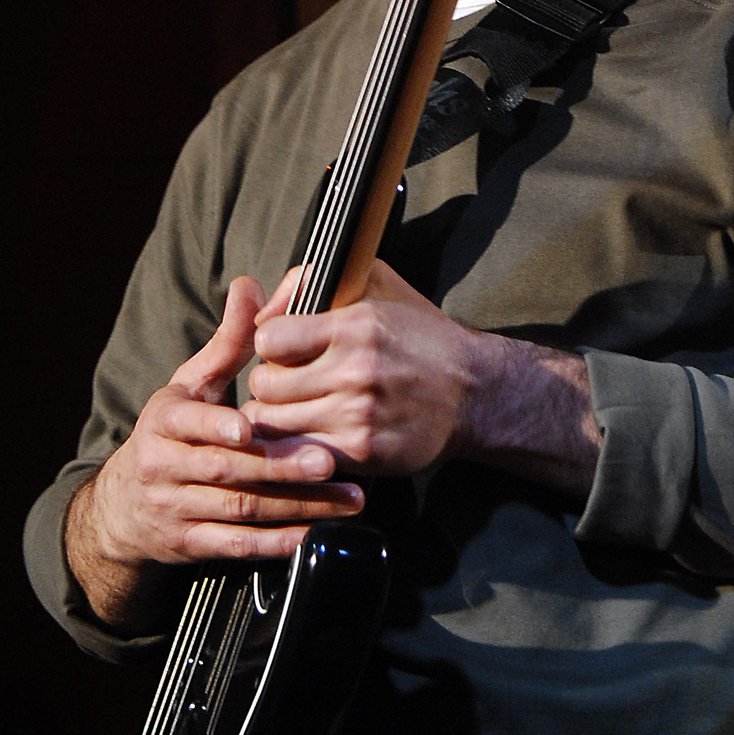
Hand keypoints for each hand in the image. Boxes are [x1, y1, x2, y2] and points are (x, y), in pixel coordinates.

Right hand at [68, 277, 365, 626]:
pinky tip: (310, 535)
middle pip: (226, 469)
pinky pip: (235, 546)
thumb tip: (250, 285)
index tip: (251, 427)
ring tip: (344, 499)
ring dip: (294, 506)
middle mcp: (164, 467)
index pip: (190, 423)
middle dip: (280, 467)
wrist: (124, 506)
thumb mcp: (190, 384)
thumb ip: (227, 341)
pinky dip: (273, 543)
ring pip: (239, 510)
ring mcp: (177, 509)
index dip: (219, 426)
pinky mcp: (191, 544)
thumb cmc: (173, 431)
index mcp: (163, 421)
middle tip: (327, 460)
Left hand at [247, 260, 601, 497]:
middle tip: (289, 384)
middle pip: (265, 384)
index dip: (271, 344)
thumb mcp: (374, 284)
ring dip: (278, 417)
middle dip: (270, 383)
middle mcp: (356, 371)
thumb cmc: (417, 334)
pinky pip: (299, 454)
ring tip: (297, 409)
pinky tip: (310, 435)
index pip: (268, 339)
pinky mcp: (363, 453)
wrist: (473, 393)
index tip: (286, 350)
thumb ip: (310, 280)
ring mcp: (359, 416)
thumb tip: (260, 309)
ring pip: (274, 423)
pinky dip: (295, 447)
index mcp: (356, 325)